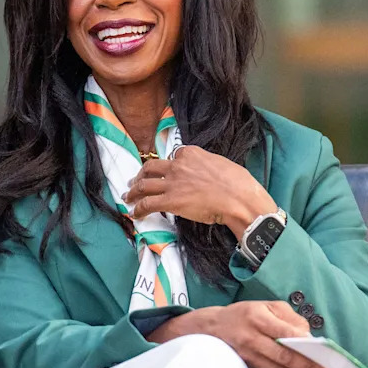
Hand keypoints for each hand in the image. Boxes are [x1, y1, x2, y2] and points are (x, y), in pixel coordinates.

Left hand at [121, 145, 276, 238]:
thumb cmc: (238, 183)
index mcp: (191, 153)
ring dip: (133, 191)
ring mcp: (172, 182)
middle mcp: (178, 165)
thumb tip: (206, 176)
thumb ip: (207, 167)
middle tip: (135, 182)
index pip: (172, 157)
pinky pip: (147, 204)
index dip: (165, 166)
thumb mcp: (221, 165)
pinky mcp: (170, 201)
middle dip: (140, 175)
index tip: (162, 173)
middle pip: (151, 167)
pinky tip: (134, 214)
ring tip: (128, 198)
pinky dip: (138, 209)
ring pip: (143, 184)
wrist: (239, 198)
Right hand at [147, 301, 333, 367]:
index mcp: (257, 318)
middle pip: (284, 358)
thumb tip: (308, 334)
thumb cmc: (243, 315)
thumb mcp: (266, 305)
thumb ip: (289, 317)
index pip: (285, 334)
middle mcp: (252, 340)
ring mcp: (249, 358)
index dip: (306, 347)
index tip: (324, 355)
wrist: (211, 329)